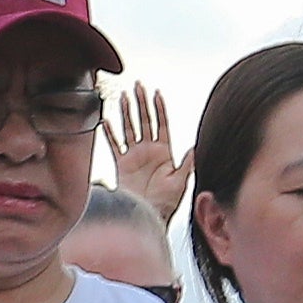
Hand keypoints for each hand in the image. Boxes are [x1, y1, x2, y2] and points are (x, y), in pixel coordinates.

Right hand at [108, 81, 186, 222]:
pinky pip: (114, 145)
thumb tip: (197, 146)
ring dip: (127, 113)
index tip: (157, 93)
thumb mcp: (180, 182)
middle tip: (138, 86)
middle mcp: (149, 151)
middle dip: (142, 103)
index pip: (162, 124)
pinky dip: (110, 133)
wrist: (147, 217)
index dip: (160, 109)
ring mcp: (135, 157)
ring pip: (130, 128)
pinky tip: (105, 120)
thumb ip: (187, 163)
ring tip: (123, 96)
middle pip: (145, 121)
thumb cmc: (166, 203)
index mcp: (164, 153)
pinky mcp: (122, 165)